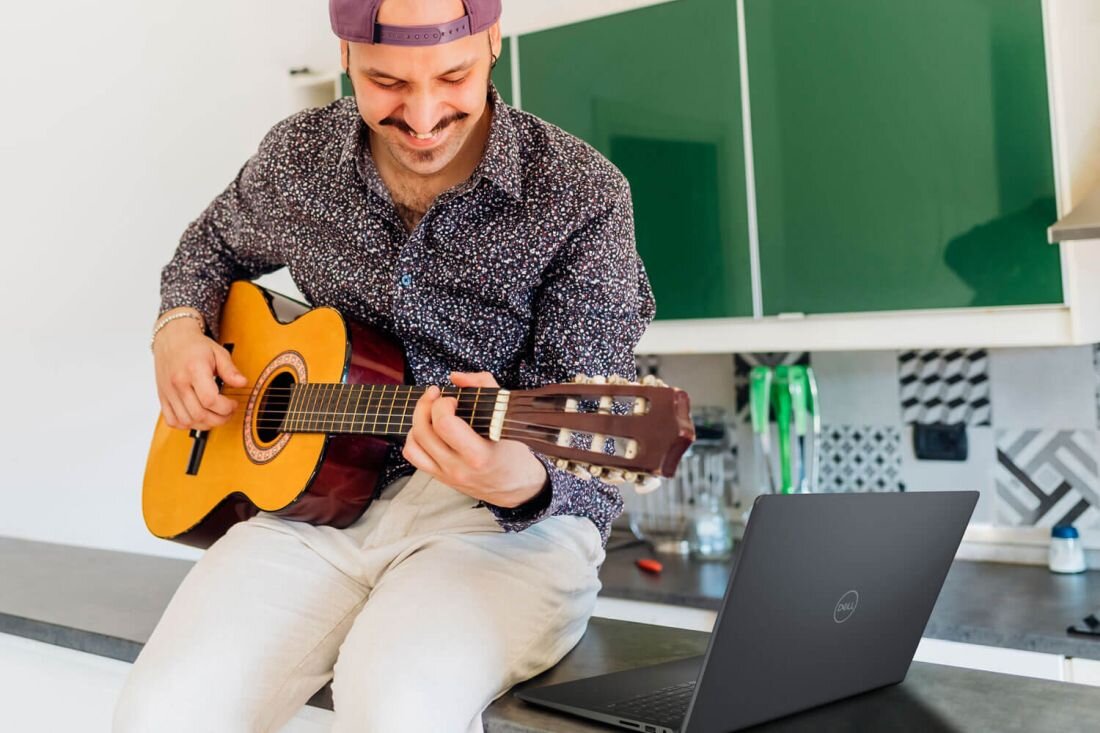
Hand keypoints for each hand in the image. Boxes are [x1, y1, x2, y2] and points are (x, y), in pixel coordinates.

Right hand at [152, 312, 247, 430]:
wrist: (172, 339)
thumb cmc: (195, 346)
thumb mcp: (218, 352)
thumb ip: (230, 370)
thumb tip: (242, 383)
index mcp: (194, 370)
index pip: (210, 400)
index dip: (226, 408)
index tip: (233, 404)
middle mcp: (179, 383)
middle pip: (199, 414)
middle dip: (219, 419)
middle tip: (228, 412)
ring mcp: (169, 392)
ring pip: (186, 421)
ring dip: (205, 424)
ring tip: (215, 415)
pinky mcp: (163, 397)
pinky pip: (172, 421)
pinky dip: (186, 424)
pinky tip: (197, 417)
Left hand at [402, 371, 549, 507]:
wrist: (515, 486)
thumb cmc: (512, 451)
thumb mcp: (506, 417)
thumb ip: (484, 387)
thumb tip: (455, 377)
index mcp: (478, 455)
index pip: (444, 425)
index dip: (442, 404)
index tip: (453, 398)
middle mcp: (458, 468)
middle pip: (424, 431)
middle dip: (426, 405)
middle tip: (438, 396)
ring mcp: (446, 474)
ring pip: (413, 444)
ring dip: (417, 420)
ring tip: (430, 410)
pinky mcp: (439, 477)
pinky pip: (413, 455)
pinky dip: (414, 437)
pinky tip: (427, 428)